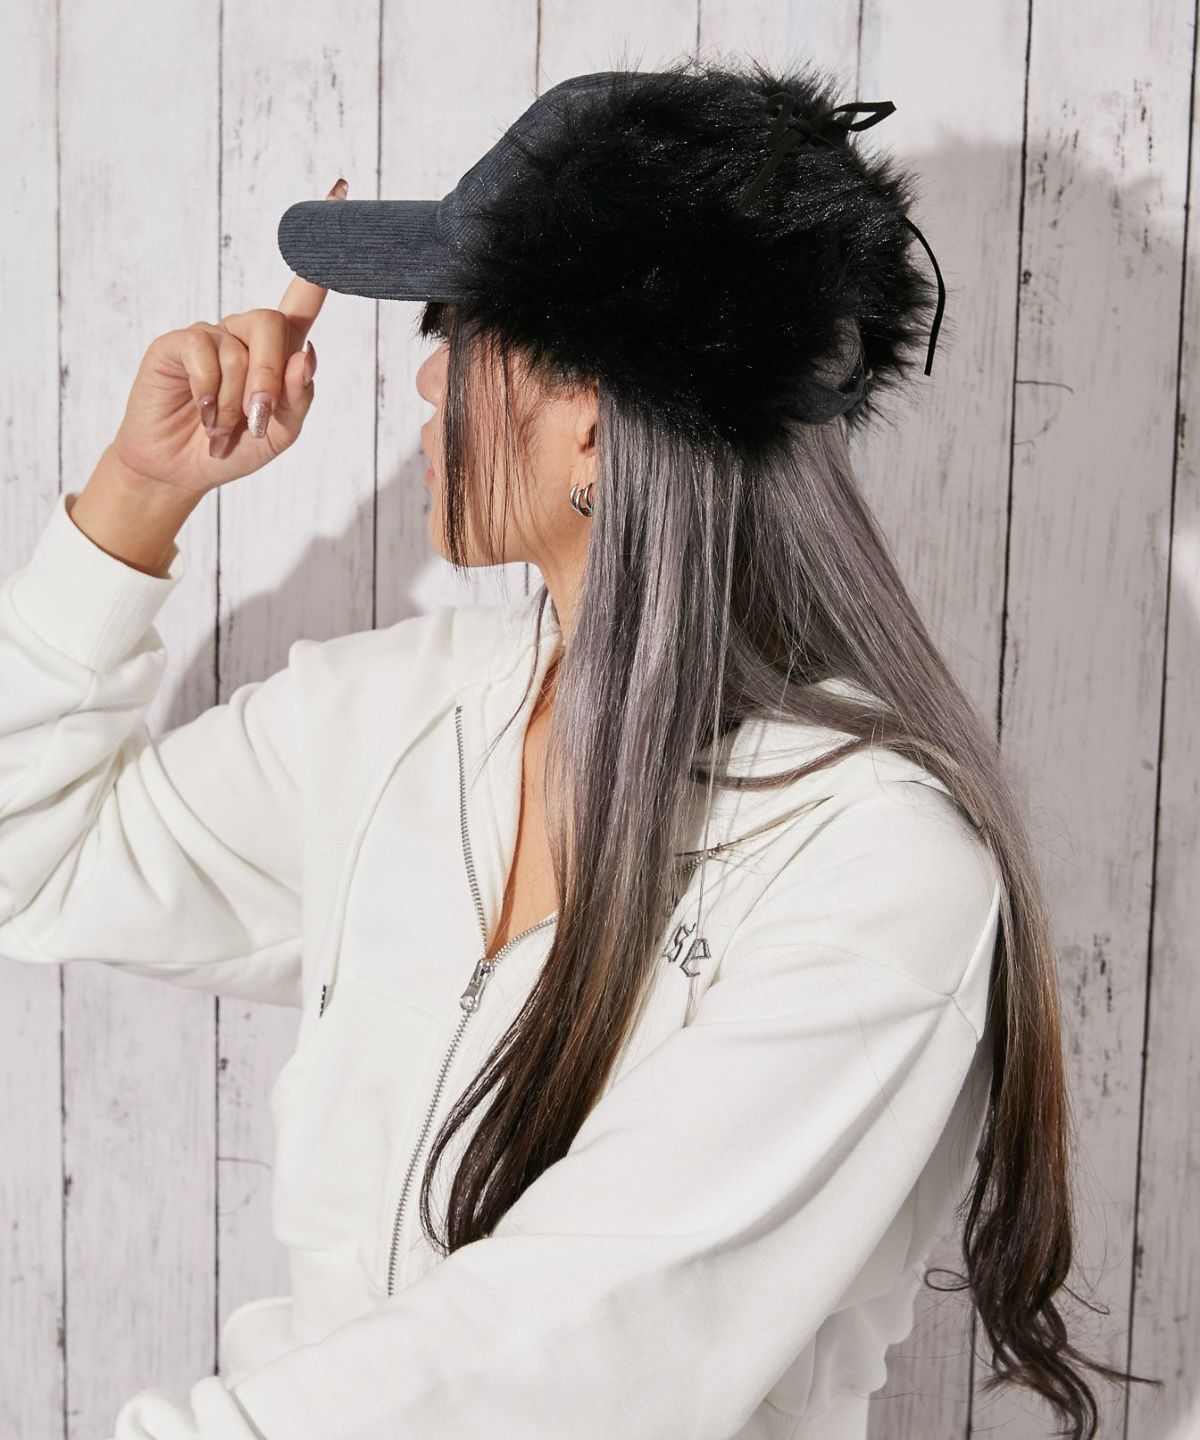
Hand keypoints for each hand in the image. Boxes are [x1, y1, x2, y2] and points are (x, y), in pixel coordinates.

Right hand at [108, 177, 346, 498]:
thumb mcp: (283, 431)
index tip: (341, 191)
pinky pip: (204, 353)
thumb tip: (307, 351)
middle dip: (271, 379)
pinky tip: (203, 412)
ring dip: (237, 399)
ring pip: (239, 348)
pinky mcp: (177, 343)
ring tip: (224, 427)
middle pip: (272, 324)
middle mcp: (246, 332)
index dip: (323, 251)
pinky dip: (210, 392)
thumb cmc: (239, 446)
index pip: (306, 293)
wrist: (184, 469)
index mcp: (281, 348)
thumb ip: (300, 395)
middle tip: (259, 422)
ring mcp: (211, 334)